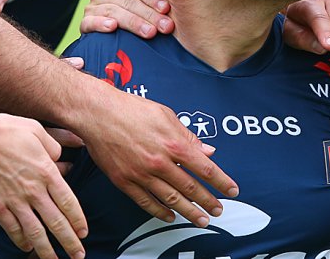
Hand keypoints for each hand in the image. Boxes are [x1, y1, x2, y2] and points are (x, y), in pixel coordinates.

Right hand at [0, 111, 86, 258]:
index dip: (78, 221)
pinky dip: (20, 241)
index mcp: (46, 172)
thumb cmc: (4, 129)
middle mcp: (33, 190)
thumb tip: (60, 157)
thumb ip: (53, 145)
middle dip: (70, 242)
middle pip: (57, 222)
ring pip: (36, 232)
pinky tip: (26, 248)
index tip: (83, 233)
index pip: (69, 202)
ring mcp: (14, 200)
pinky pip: (11, 229)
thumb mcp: (36, 129)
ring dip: (47, 250)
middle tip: (78, 255)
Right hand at [78, 88, 236, 226]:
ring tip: (201, 220)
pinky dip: (160, 211)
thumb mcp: (166, 115)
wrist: (97, 113)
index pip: (205, 168)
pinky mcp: (124, 181)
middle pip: (191, 188)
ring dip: (188, 212)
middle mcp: (160, 162)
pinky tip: (170, 215)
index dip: (221, 181)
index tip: (232, 191)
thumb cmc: (130, 109)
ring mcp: (141, 174)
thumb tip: (207, 151)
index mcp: (174, 144)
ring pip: (171, 199)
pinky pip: (146, 202)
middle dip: (208, 202)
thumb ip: (188, 136)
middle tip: (218, 211)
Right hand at [80, 0, 173, 38]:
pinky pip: (89, 22)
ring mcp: (93, 6)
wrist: (135, 36)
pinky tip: (112, 27)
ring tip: (150, 33)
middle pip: (127, 1)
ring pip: (113, 12)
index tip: (166, 8)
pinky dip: (101, 24)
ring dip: (134, 23)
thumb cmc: (147, 8)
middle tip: (165, 26)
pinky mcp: (85, 23)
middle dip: (149, 14)